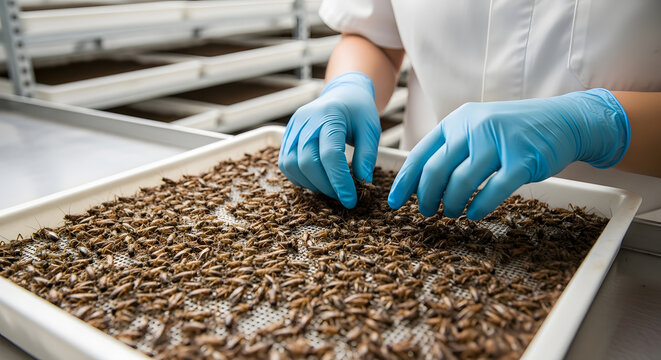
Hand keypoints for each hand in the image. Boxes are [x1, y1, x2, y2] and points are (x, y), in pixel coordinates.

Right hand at [279, 72, 380, 207]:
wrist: (342, 93)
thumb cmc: (359, 111)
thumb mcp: (371, 130)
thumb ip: (367, 156)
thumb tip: (362, 184)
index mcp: (330, 115)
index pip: (330, 155)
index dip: (339, 181)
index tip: (351, 199)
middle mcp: (306, 120)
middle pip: (307, 162)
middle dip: (325, 186)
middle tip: (341, 196)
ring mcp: (293, 127)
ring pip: (291, 164)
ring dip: (310, 184)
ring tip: (329, 189)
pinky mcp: (286, 135)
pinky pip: (285, 162)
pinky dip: (299, 177)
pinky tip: (316, 181)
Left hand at [388, 89, 629, 218]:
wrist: (565, 121)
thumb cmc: (514, 132)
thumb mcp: (478, 129)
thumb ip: (452, 149)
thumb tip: (421, 182)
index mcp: (457, 121)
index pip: (421, 154)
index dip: (406, 181)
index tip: (395, 202)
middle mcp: (474, 127)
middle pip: (436, 170)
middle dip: (426, 198)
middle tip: (427, 213)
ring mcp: (499, 142)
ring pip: (461, 182)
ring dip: (451, 205)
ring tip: (452, 213)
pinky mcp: (522, 159)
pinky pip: (493, 190)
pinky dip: (479, 206)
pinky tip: (474, 214)